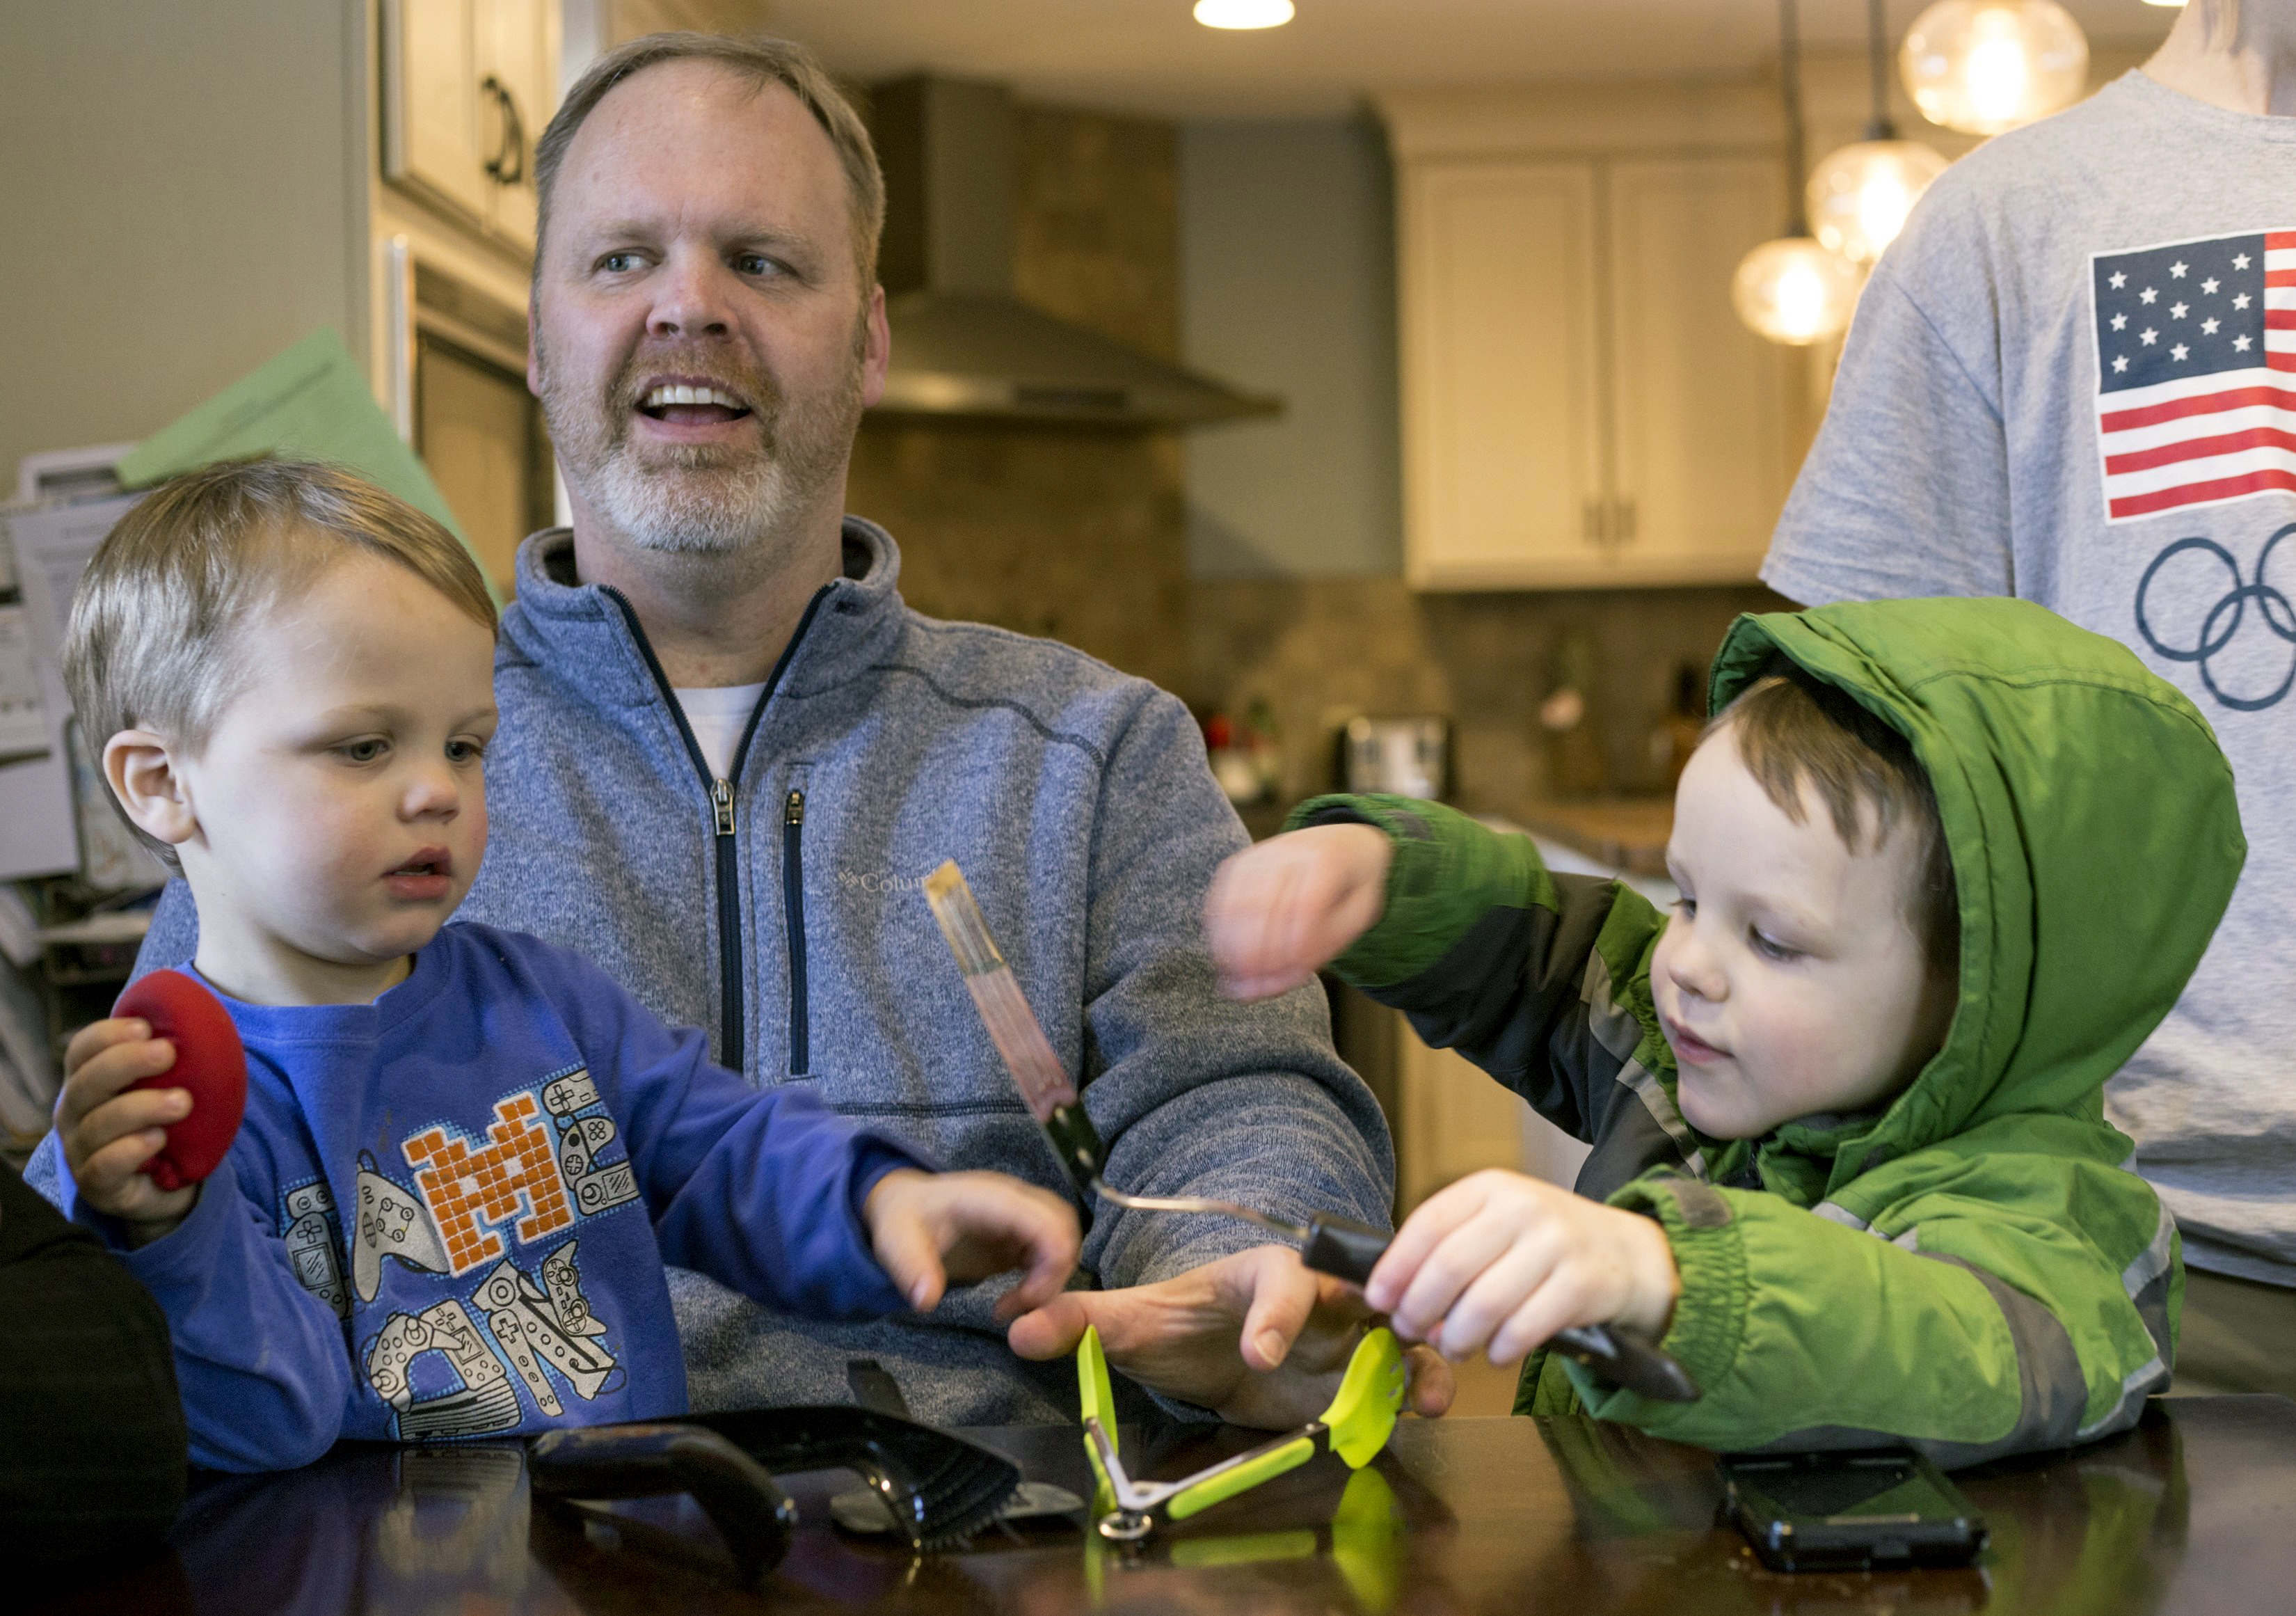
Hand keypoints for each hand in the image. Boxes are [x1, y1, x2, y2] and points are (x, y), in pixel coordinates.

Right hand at [54, 1017, 196, 1242]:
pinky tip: (158, 1139)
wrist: (169, 1183)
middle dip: (126, 1063)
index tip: (146, 1027)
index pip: (82, 1050)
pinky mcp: (98, 1186)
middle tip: (168, 1053)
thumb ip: (171, 1056)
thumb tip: (197, 1017)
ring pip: (99, 1124)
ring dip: (141, 1107)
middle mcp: (75, 1114)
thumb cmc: (166, 1121)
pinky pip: (104, 1167)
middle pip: (87, 1083)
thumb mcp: (167, 1084)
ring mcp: (81, 1151)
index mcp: (88, 1081)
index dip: (107, 1035)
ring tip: (182, 1101)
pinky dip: (131, 1150)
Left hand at [863, 1168, 1078, 1320]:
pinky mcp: (1023, 1233)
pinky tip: (1014, 1299)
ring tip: (1012, 1305)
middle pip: (1065, 1230)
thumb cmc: (902, 1221)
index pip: (1047, 1221)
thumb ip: (911, 1269)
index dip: (1052, 1263)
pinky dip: (1043, 1280)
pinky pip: (1052, 1253)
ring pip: (1064, 1241)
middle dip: (1055, 1274)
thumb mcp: (895, 1243)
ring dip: (1050, 1279)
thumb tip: (927, 1301)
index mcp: (991, 1197)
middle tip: (1020, 1307)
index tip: (1027, 1301)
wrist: (904, 1207)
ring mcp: (1022, 1215)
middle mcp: (1016, 1200)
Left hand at [1006, 1243, 1453, 1428]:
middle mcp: (1313, 1295)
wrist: (1210, 1352)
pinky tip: (1424, 1414)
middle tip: (1397, 1349)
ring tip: (1431, 1395)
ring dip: (1418, 1358)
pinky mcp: (1359, 1375)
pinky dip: (1420, 1389)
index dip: (1274, 1315)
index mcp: (1262, 1273)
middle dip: (1381, 1315)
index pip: (1277, 1279)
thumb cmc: (1180, 1326)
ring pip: (1395, 1332)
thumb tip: (1017, 1327)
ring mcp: (1343, 1334)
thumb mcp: (1134, 1324)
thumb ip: (1081, 1322)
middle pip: (1358, 1292)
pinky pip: (1403, 1374)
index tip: (1257, 1357)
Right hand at [1204, 824, 1393, 1000]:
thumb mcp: (1359, 917)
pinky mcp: (1239, 863)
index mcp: (1328, 860)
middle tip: (1253, 992)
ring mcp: (1258, 854)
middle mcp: (1288, 850)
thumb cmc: (1352, 888)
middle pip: (1263, 907)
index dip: (1293, 949)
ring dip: (1231, 949)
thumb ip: (1323, 949)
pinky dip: (1219, 932)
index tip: (1293, 980)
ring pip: (1234, 905)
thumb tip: (1275, 980)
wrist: (1344, 841)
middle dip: (1255, 957)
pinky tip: (1226, 957)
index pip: (1305, 907)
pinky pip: (1220, 899)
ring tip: (1237, 981)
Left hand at [1365, 1170, 1679, 1363]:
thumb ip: (1451, 1248)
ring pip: (1484, 1303)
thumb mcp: (1500, 1225)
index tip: (1377, 1300)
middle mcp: (1522, 1207)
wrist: (1632, 1255)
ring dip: (1458, 1338)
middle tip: (1411, 1332)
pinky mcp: (1584, 1283)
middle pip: (1449, 1266)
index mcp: (1491, 1187)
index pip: (1428, 1224)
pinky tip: (1496, 1353)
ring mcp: (1557, 1243)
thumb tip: (1392, 1296)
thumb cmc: (1547, 1246)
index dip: (1395, 1267)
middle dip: (1419, 1309)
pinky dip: (1500, 1350)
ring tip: (1454, 1348)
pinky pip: (1523, 1328)